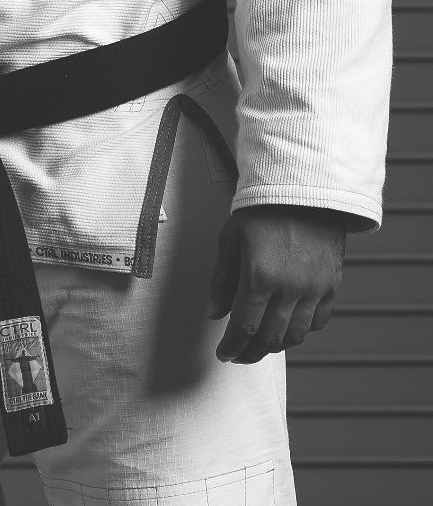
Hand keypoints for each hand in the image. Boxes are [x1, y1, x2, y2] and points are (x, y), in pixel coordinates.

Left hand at [208, 205, 345, 363]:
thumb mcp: (231, 239)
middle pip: (269, 337)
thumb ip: (222, 280)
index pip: (244, 326)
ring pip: (295, 336)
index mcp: (260, 275)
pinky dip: (302, 331)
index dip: (233, 346)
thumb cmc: (263, 211)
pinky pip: (318, 322)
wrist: (303, 191)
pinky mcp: (332, 286)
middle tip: (240, 354)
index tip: (225, 354)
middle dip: (251, 352)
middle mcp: (290, 287)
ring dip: (276, 345)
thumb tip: (214, 313)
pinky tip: (288, 327)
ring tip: (261, 343)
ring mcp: (314, 289)